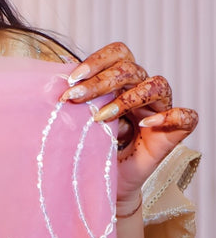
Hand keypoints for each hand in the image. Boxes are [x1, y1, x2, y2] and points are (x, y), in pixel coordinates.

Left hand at [60, 42, 197, 208]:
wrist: (104, 183)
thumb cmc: (92, 150)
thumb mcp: (78, 122)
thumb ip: (75, 101)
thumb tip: (52, 83)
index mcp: (122, 82)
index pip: (118, 54)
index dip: (97, 61)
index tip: (72, 80)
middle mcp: (143, 91)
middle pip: (131, 68)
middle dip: (100, 82)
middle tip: (74, 98)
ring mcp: (160, 110)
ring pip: (158, 84)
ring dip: (127, 98)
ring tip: (101, 117)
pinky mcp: (173, 133)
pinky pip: (185, 116)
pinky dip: (167, 117)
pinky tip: (145, 123)